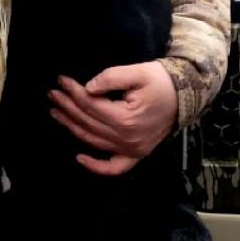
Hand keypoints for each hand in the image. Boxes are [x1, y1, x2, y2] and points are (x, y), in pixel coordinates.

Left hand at [48, 62, 178, 177]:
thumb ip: (111, 78)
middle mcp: (126, 139)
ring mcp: (131, 150)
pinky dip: (96, 167)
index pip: (91, 105)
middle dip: (68, 107)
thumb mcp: (139, 72)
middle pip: (88, 122)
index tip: (61, 80)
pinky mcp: (136, 154)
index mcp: (125, 119)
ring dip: (72, 127)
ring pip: (93, 141)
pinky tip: (79, 158)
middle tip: (52, 94)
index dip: (73, 92)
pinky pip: (113, 167)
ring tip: (56, 113)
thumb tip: (88, 88)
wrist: (186, 96)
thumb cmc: (162, 82)